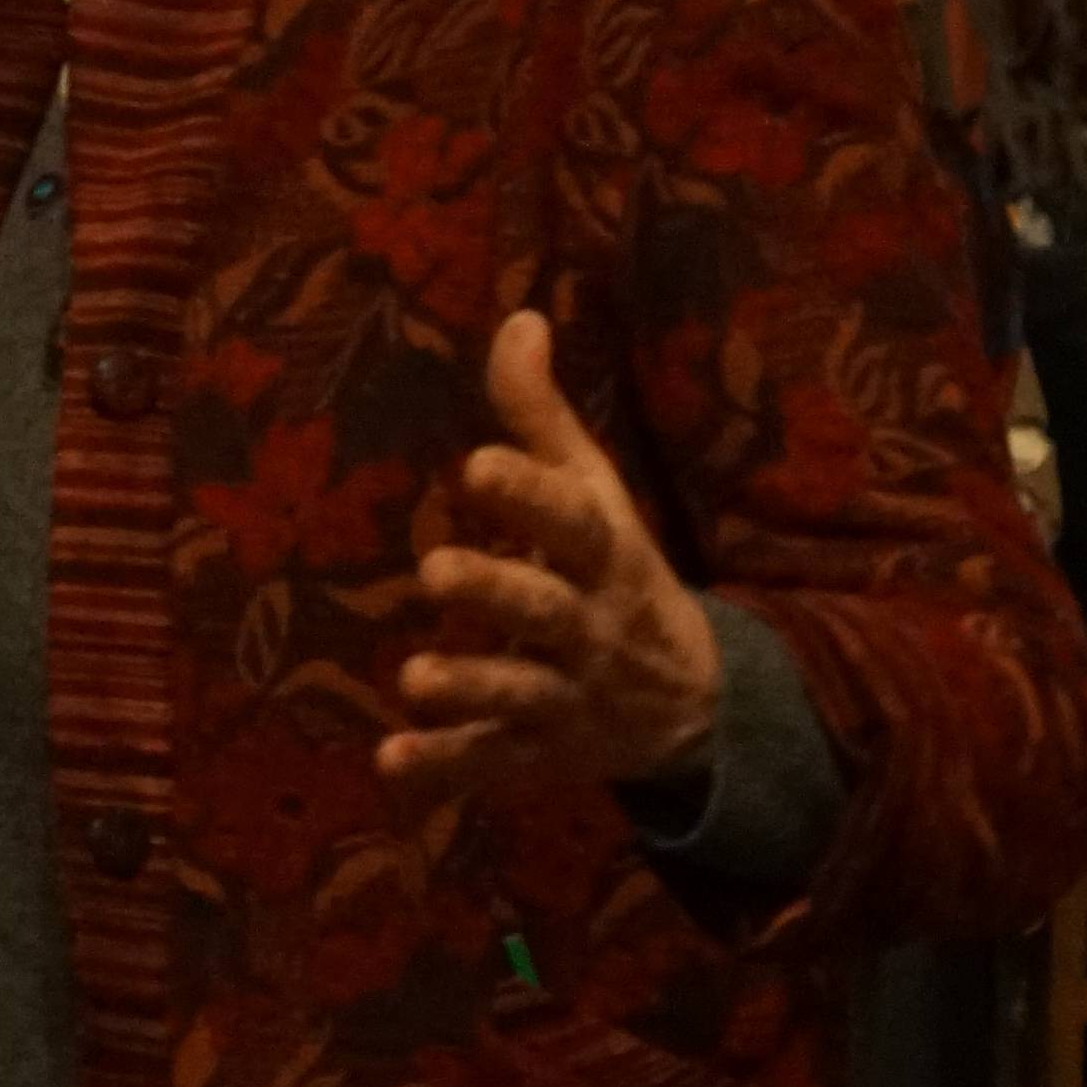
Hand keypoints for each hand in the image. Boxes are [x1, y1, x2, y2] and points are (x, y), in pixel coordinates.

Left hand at [381, 312, 720, 800]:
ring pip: (519, 696)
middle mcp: (589, 629)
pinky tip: (392, 764)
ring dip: (469, 688)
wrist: (694, 704)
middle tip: (434, 573)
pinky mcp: (541, 756)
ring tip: (415, 677)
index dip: (529, 496)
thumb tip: (518, 319)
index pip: (572, 522)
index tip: (477, 465)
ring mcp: (567, 698)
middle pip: (545, 610)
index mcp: (602, 556)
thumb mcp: (592, 495)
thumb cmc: (613, 573)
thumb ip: (543, 418)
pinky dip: (447, 767)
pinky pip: (494, 765)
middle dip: (495, 593)